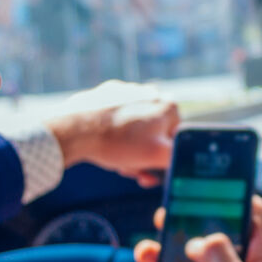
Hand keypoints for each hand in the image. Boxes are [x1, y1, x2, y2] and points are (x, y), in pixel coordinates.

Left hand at [46, 81, 178, 186]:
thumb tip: (187, 158)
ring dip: (129, 146)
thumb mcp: (157, 156)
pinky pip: (116, 116)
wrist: (74, 130)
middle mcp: (151, 93)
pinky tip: (103, 142)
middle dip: (143, 154)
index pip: (175, 138)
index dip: (163, 158)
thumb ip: (179, 156)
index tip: (148, 170)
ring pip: (135, 126)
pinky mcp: (106, 93)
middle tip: (129, 169)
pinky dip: (113, 131)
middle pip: (154, 133)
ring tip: (115, 159)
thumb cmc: (117, 143)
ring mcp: (127, 91)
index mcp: (168, 106)